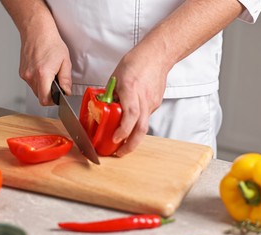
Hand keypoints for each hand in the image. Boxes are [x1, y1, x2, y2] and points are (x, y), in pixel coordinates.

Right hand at [19, 21, 71, 104]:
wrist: (36, 31)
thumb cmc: (50, 42)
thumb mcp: (65, 61)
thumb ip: (66, 79)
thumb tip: (66, 91)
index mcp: (43, 74)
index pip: (44, 99)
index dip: (52, 101)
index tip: (57, 96)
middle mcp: (31, 76)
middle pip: (40, 96)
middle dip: (49, 93)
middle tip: (55, 81)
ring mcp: (25, 74)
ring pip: (35, 90)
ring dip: (43, 87)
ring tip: (49, 73)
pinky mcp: (22, 72)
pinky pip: (31, 83)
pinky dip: (37, 80)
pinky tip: (42, 70)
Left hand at [111, 42, 169, 156]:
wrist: (157, 56)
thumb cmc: (136, 63)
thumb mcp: (116, 78)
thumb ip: (111, 96)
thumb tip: (104, 109)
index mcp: (131, 90)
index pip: (130, 115)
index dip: (123, 130)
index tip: (115, 138)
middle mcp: (143, 99)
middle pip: (141, 129)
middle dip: (130, 146)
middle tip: (119, 152)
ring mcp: (151, 103)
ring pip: (144, 126)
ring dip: (133, 138)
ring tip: (122, 144)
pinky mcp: (156, 104)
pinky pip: (145, 118)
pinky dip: (137, 125)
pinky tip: (131, 125)